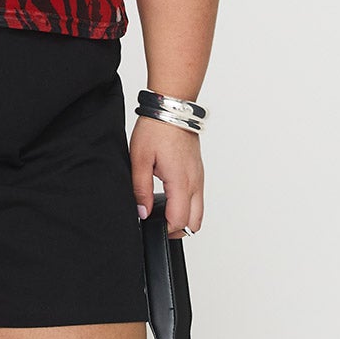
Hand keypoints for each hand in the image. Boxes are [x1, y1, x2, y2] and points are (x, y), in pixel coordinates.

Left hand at [130, 114, 202, 238]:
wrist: (172, 109)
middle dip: (177, 229)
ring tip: (162, 213)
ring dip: (184, 218)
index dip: (165, 229)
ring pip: (199, 211)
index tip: (150, 226)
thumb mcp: (140, 160)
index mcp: (181, 181)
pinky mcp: (198, 172)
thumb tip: (143, 212)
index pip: (180, 220)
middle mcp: (195, 182)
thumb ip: (140, 190)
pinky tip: (170, 199)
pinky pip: (198, 197)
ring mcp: (199, 177)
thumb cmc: (156, 130)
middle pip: (195, 222)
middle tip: (158, 225)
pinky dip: (187, 205)